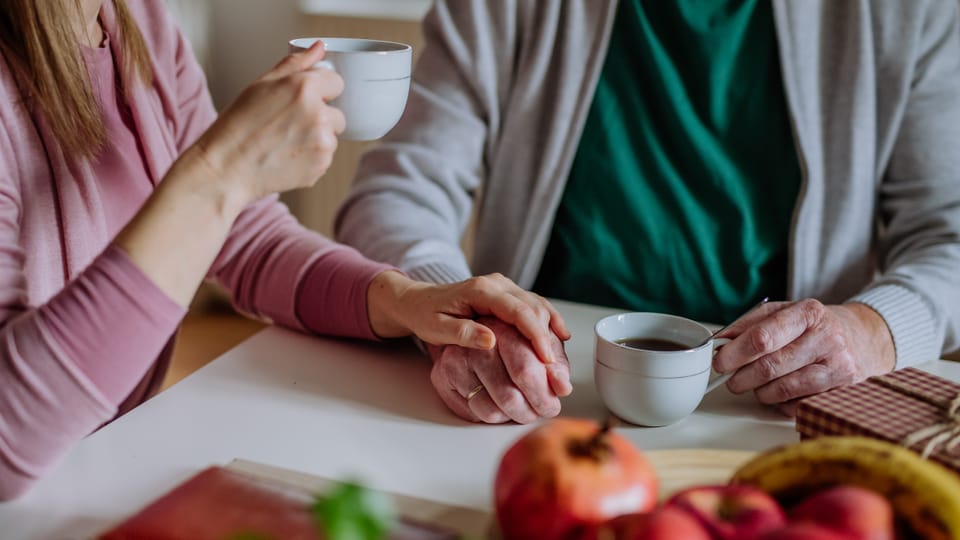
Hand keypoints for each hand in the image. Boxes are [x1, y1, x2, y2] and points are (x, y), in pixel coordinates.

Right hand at [188, 40, 345, 206]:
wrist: (227, 168)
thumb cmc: (239, 125)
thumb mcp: (261, 85)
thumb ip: (295, 64)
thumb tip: (320, 48)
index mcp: (304, 87)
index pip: (337, 82)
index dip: (320, 91)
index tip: (302, 100)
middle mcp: (319, 114)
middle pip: (337, 112)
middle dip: (320, 117)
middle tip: (289, 124)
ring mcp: (323, 142)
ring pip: (332, 136)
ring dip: (317, 138)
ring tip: (285, 142)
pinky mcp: (322, 165)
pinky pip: (326, 156)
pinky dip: (312, 157)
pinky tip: (287, 156)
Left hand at [365, 272, 572, 422]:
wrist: (417, 300)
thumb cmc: (425, 314)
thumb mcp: (436, 328)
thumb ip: (463, 333)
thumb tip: (491, 341)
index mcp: (481, 290)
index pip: (518, 311)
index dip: (536, 335)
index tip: (547, 359)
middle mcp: (497, 284)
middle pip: (534, 307)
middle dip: (550, 337)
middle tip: (558, 367)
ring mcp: (504, 287)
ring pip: (539, 305)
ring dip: (552, 330)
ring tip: (561, 358)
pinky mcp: (508, 294)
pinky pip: (534, 305)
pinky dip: (549, 320)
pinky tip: (562, 335)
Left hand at [713, 299, 895, 414]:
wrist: (864, 338)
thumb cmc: (815, 327)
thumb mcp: (785, 312)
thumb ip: (750, 324)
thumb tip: (720, 342)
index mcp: (808, 313)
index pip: (763, 337)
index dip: (735, 353)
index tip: (719, 362)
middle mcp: (827, 338)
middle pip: (769, 367)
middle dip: (741, 377)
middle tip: (731, 380)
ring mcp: (838, 366)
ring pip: (782, 389)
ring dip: (759, 391)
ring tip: (755, 385)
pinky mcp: (843, 391)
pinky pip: (798, 404)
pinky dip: (780, 402)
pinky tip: (781, 392)